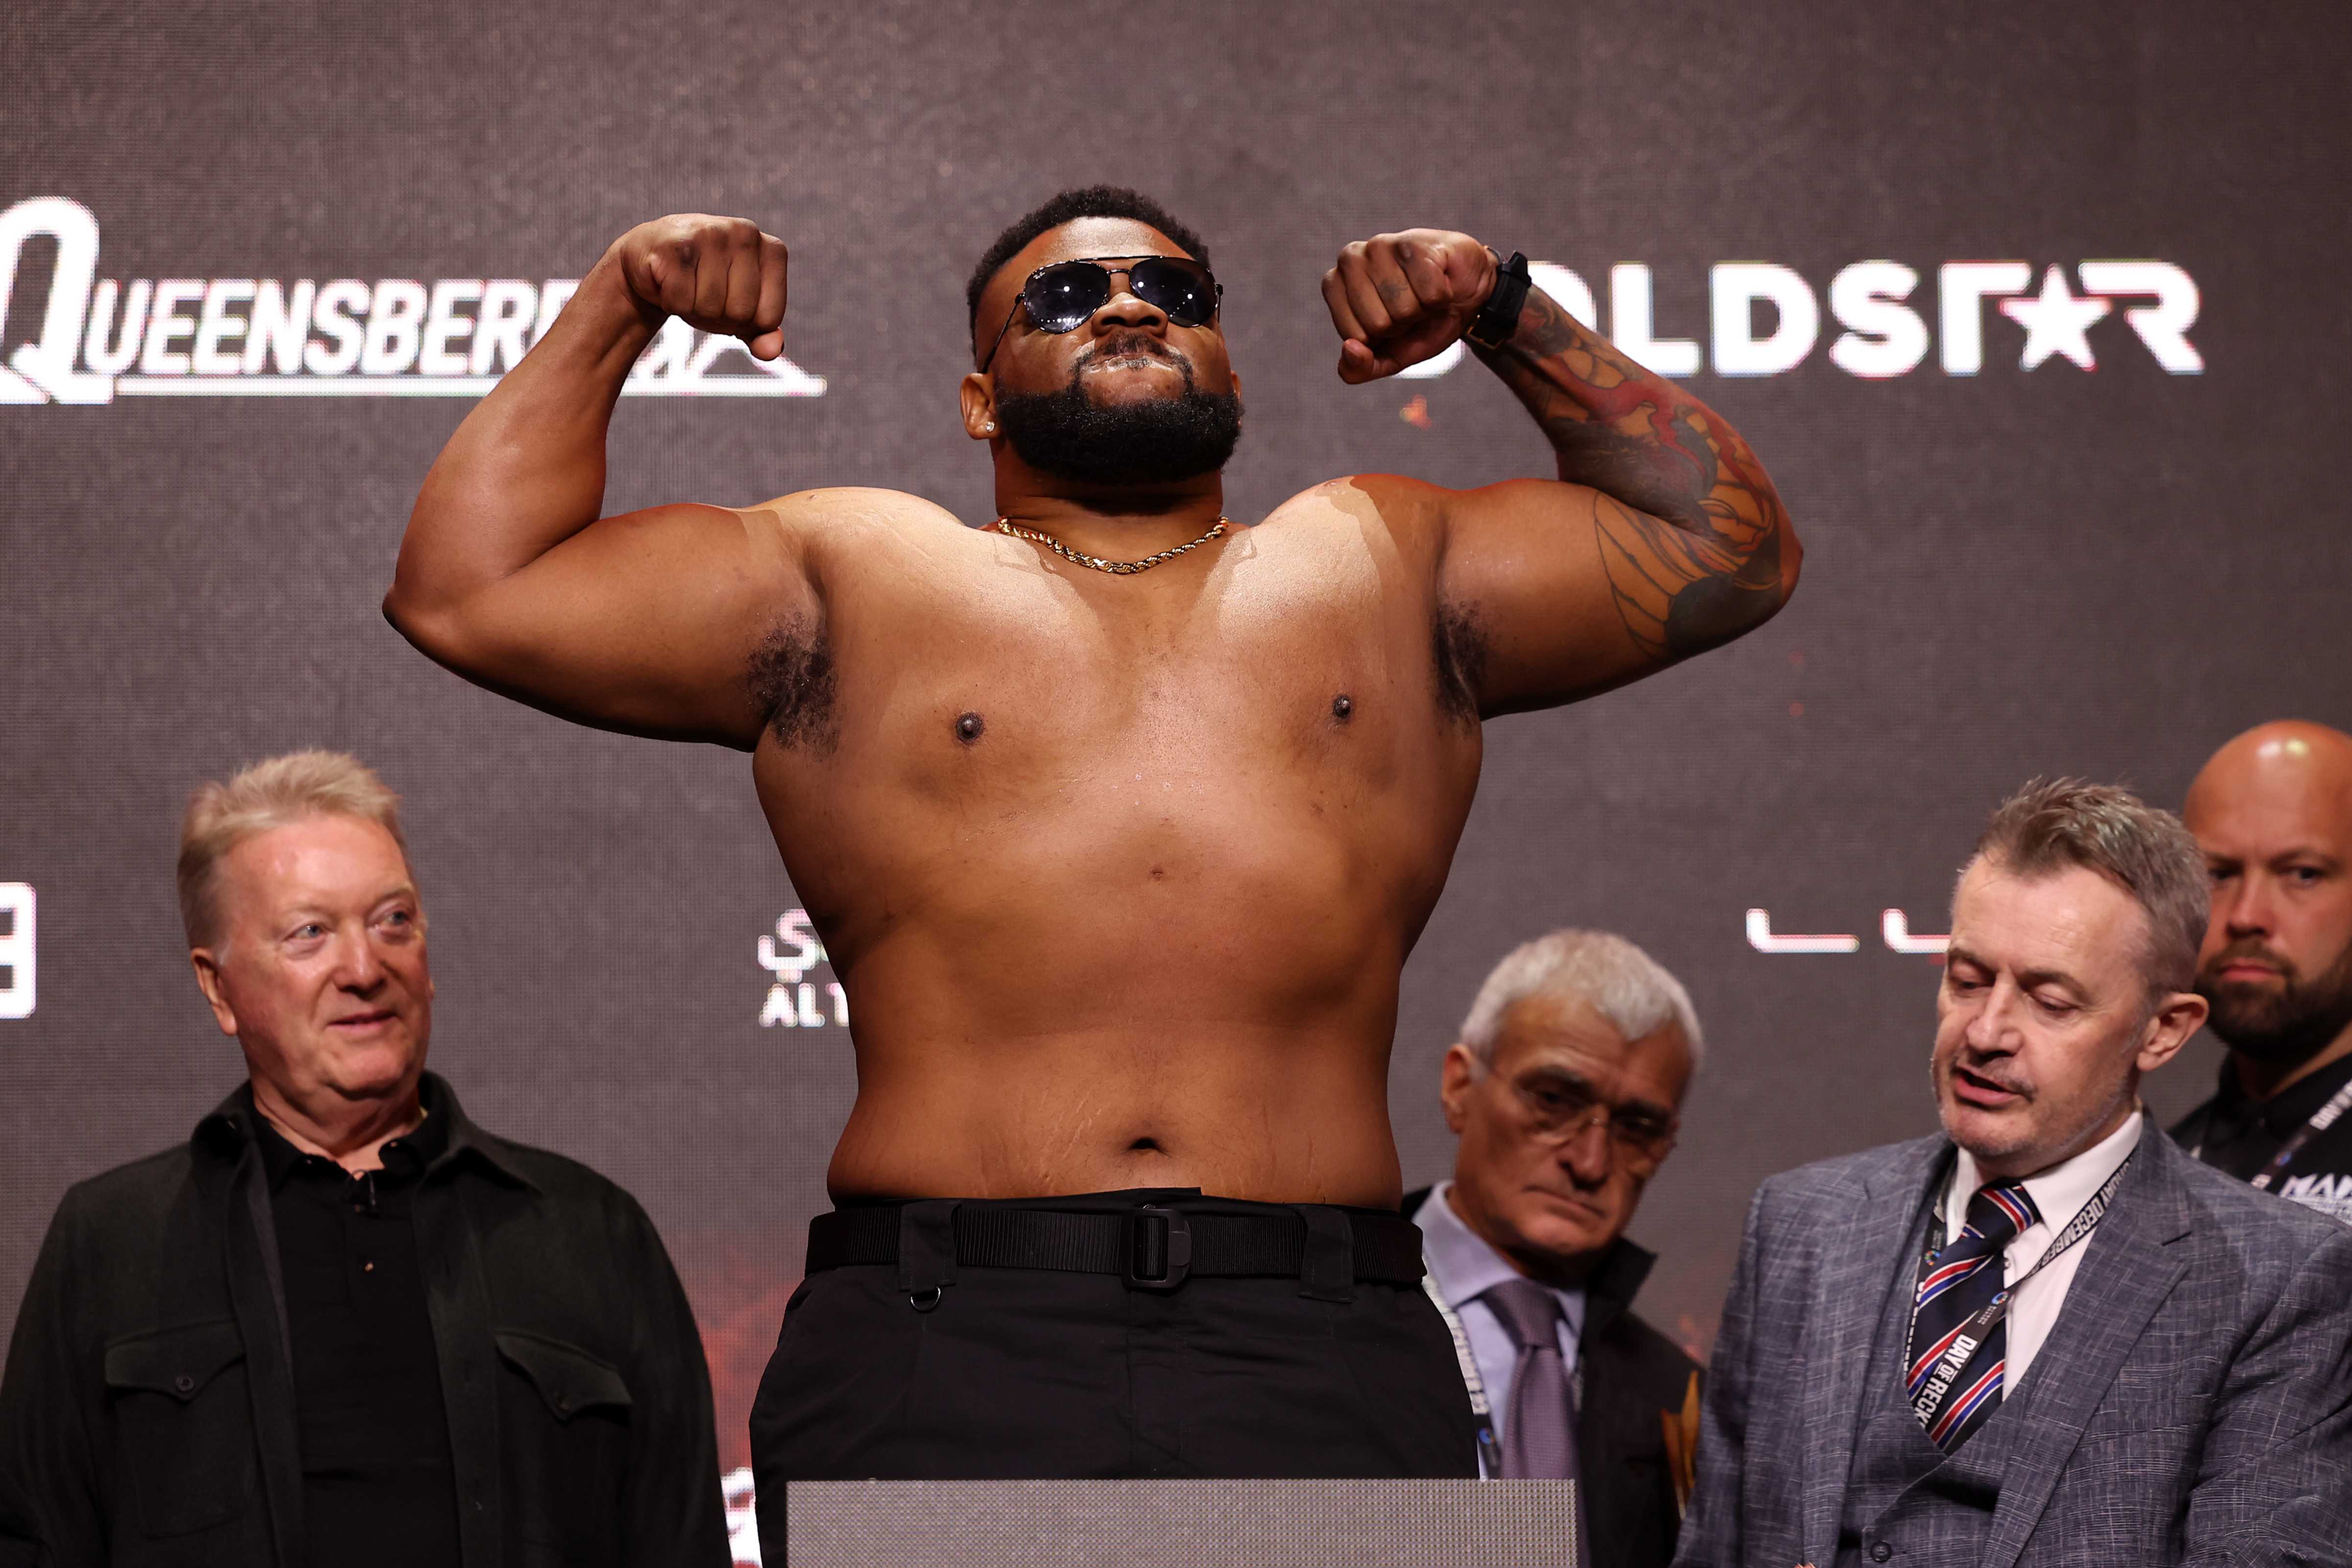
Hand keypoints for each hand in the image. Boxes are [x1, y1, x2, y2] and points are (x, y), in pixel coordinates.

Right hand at [606, 214, 788, 359]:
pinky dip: (671, 303)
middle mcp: (746, 233)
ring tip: (685, 286)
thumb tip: (772, 351)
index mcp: (773, 250)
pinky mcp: (674, 244)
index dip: (744, 325)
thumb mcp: (739, 310)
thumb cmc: (702, 285)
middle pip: (740, 313)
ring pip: (710, 308)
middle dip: (717, 318)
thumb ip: (761, 333)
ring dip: (692, 310)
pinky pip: (681, 302)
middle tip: (702, 295)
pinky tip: (667, 281)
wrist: (651, 260)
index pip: (769, 318)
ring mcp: (710, 233)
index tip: (729, 303)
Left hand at [1321, 230, 1496, 383]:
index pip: (1354, 336)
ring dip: (1422, 309)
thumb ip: (1359, 368)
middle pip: (1378, 323)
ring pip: (1404, 308)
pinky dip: (1441, 296)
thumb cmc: (1421, 322)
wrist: (1464, 294)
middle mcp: (1349, 259)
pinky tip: (1440, 281)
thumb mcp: (1388, 356)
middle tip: (1411, 305)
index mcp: (1334, 286)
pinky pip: (1430, 293)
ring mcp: (1380, 245)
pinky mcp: (1413, 241)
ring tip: (1423, 292)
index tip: (1391, 321)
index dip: (1381, 338)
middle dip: (1402, 324)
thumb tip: (1350, 349)